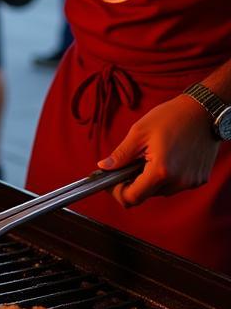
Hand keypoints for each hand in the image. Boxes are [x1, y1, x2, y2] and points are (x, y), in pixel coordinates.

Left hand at [98, 95, 218, 205]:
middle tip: (129, 162)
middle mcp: (178, 181)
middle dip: (132, 182)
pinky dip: (165, 176)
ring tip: (149, 156)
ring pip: (160, 190)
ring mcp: (190, 182)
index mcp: (161, 171)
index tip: (110, 181)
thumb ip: (120, 155)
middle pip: (145, 194)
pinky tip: (165, 157)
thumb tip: (104, 167)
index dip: (117, 192)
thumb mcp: (139, 133)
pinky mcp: (199, 179)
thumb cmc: (171, 117)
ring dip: (149, 179)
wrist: (203, 111)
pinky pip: (174, 185)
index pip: (132, 197)